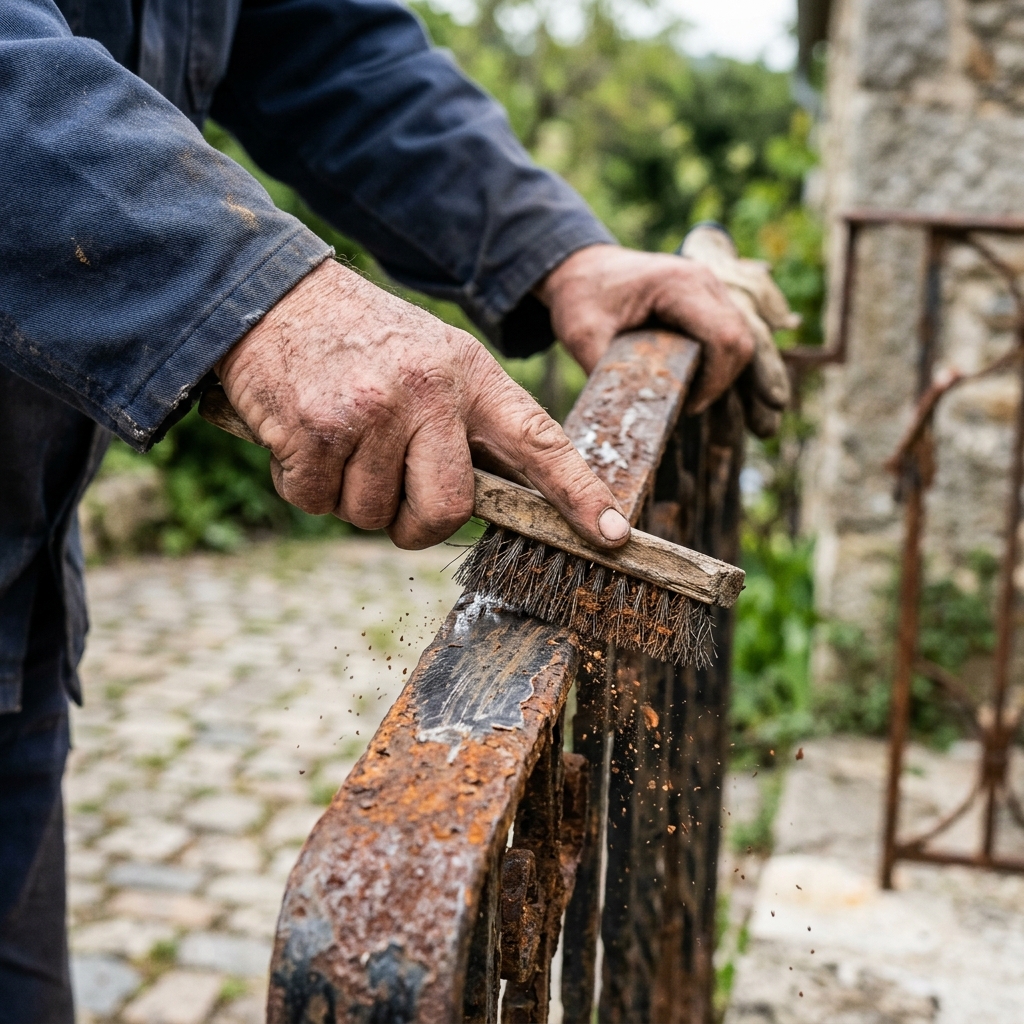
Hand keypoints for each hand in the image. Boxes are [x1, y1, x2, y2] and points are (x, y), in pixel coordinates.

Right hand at [215, 260, 630, 549]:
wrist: (272, 295)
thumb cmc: (361, 342)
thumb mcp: (433, 361)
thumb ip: (465, 424)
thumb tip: (483, 503)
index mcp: (470, 375)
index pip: (539, 441)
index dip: (579, 493)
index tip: (614, 535)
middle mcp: (428, 391)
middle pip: (445, 512)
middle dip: (414, 524)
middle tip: (392, 493)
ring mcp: (371, 410)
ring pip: (370, 516)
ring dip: (349, 495)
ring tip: (339, 437)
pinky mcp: (314, 429)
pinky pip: (315, 502)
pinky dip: (303, 484)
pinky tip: (302, 436)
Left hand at [536, 243, 756, 413]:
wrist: (583, 268)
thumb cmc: (581, 296)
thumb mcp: (583, 335)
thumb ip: (603, 371)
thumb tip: (619, 417)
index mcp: (680, 284)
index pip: (725, 338)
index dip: (714, 382)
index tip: (686, 407)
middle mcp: (705, 281)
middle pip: (741, 343)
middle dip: (719, 383)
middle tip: (685, 407)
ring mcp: (712, 289)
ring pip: (742, 342)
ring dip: (721, 375)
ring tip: (686, 396)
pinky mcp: (710, 301)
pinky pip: (730, 337)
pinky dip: (719, 365)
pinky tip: (692, 382)